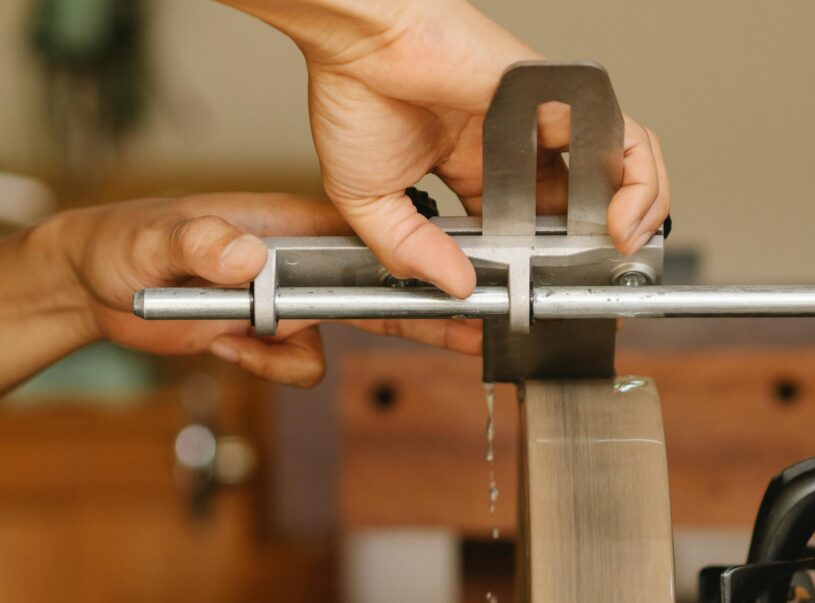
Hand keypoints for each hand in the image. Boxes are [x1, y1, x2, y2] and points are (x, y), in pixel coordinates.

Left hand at [59, 193, 481, 386]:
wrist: (95, 287)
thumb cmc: (124, 242)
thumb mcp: (153, 240)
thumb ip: (201, 242)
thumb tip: (247, 255)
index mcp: (290, 224)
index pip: (372, 238)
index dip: (420, 258)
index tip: (461, 278)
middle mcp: (300, 260)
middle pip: (382, 290)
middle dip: (427, 315)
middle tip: (476, 332)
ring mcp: (289, 299)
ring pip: (338, 337)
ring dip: (300, 350)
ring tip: (246, 337)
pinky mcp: (272, 333)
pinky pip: (302, 364)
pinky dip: (272, 367)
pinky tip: (228, 345)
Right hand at [223, 0, 669, 297]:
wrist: (363, 40)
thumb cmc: (356, 96)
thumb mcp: (369, 202)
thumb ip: (409, 250)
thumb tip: (456, 288)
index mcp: (476, 176)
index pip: (527, 231)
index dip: (543, 265)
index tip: (547, 299)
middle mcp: (515, 153)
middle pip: (580, 206)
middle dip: (598, 249)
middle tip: (599, 284)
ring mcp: (542, 128)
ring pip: (616, 175)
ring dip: (634, 219)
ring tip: (621, 255)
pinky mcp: (562, 104)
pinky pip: (626, 141)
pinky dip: (640, 183)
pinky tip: (622, 222)